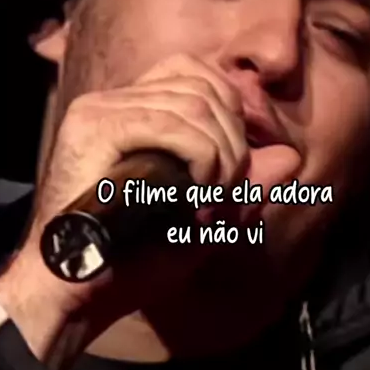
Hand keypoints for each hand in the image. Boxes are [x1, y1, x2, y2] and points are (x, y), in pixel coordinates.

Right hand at [0, 55, 248, 364]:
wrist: (78, 295)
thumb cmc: (133, 264)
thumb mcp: (206, 224)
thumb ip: (247, 188)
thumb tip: (291, 157)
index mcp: (135, 111)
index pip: (200, 74)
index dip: (237, 110)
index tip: (244, 165)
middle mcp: (115, 100)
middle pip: (204, 83)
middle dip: (237, 139)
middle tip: (228, 193)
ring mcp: (101, 109)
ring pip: (195, 103)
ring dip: (223, 155)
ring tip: (212, 200)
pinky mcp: (94, 126)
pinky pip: (172, 122)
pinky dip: (202, 157)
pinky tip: (199, 192)